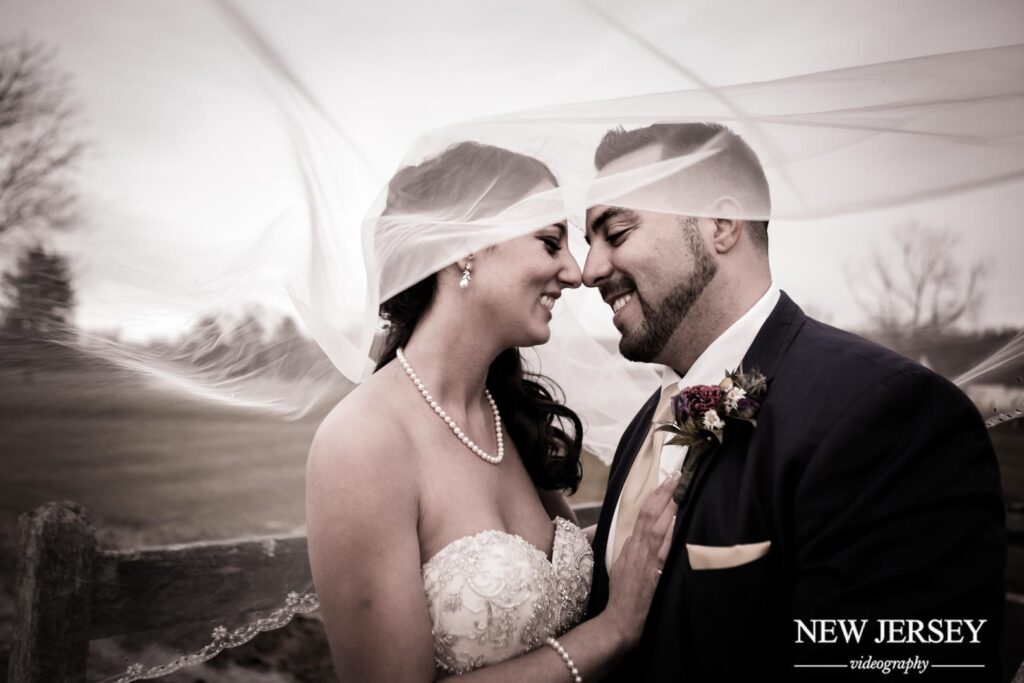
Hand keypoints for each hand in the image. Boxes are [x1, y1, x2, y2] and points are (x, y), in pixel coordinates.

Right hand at [603, 471, 679, 647]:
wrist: (620, 620)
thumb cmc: (622, 595)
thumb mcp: (621, 565)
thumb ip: (629, 549)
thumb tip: (636, 535)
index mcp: (629, 545)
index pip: (641, 513)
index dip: (654, 496)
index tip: (666, 481)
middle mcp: (636, 548)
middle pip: (649, 514)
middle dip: (663, 493)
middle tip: (677, 474)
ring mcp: (645, 559)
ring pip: (656, 526)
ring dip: (668, 506)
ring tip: (679, 488)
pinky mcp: (653, 572)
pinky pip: (662, 548)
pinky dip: (668, 532)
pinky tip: (676, 519)